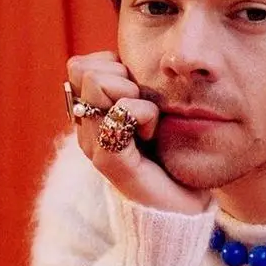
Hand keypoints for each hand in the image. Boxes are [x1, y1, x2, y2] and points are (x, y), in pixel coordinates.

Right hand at [66, 51, 210, 213]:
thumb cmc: (174, 158)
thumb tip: (128, 56)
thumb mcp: (153, 113)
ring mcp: (95, 146)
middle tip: (145, 103)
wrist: (184, 208)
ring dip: (133, 92)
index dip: (111, 65)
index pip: (81, 66)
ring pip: (97, 85)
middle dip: (121, 74)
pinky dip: (143, 114)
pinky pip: (118, 116)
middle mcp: (86, 130)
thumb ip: (138, 88)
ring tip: (150, 119)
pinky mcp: (112, 163)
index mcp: (93, 117)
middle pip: (84, 70)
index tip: (137, 88)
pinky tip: (153, 131)